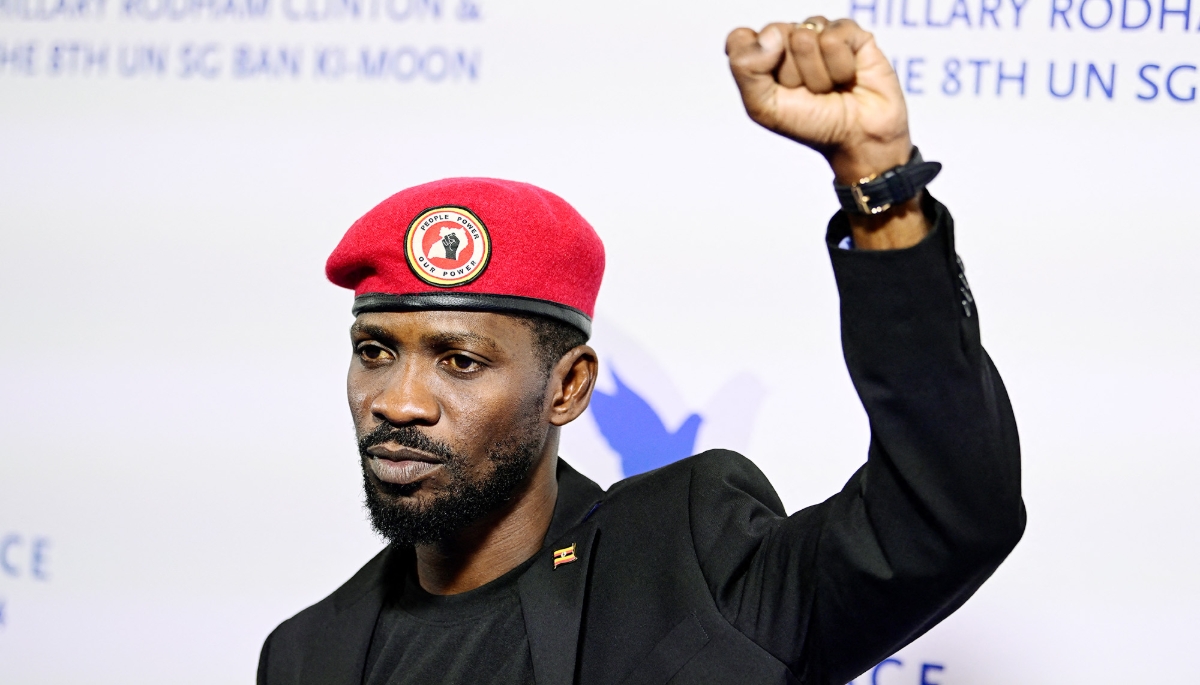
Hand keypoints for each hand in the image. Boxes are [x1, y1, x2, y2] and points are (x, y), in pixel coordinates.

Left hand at [726, 18, 927, 249]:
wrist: (855, 138)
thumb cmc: (809, 123)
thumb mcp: (763, 106)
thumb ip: (745, 67)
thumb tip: (771, 34)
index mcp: (763, 55)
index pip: (740, 39)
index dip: (755, 64)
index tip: (775, 89)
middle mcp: (789, 40)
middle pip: (774, 35)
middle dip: (790, 73)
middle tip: (807, 92)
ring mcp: (820, 32)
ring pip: (804, 37)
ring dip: (817, 75)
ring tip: (828, 88)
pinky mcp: (851, 32)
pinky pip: (833, 38)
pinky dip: (840, 67)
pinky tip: (847, 77)